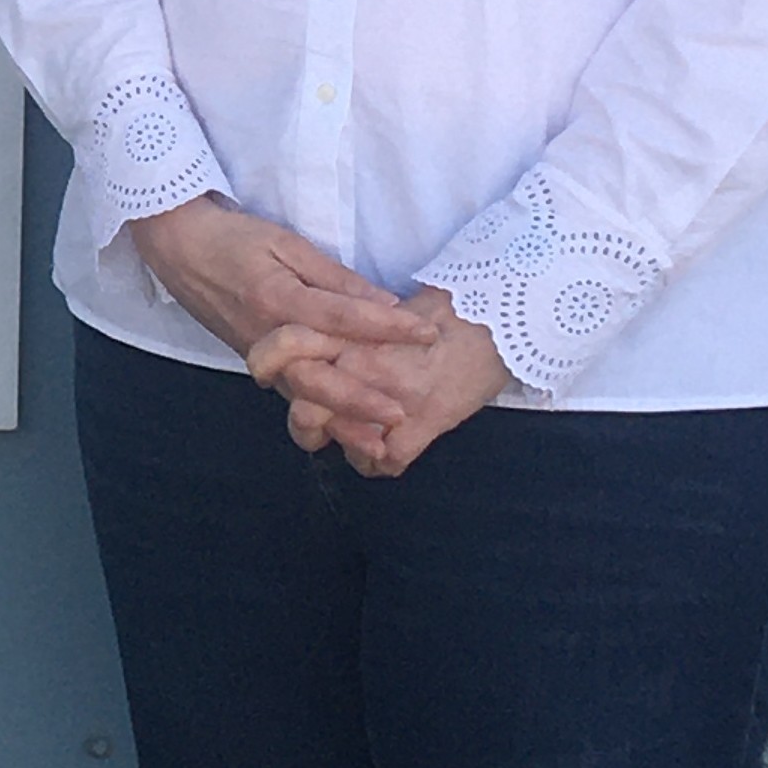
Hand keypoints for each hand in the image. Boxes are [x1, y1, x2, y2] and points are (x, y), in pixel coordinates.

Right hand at [130, 195, 434, 424]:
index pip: (343, 318)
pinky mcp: (255, 363)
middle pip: (320, 376)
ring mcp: (258, 355)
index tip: (427, 334)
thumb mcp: (285, 243)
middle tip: (400, 415)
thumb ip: (333, 278)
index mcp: (277, 298)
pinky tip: (344, 430)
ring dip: (341, 421)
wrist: (176, 247)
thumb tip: (382, 303)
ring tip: (377, 441)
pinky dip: (319, 415)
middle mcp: (266, 336)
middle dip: (361, 399)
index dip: (388, 328)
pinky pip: (291, 394)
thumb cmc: (231, 237)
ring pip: (303, 396)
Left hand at [248, 286, 509, 477]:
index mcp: (354, 329)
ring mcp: (396, 397)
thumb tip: (322, 331)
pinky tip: (381, 451)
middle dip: (306, 419)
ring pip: (342, 437)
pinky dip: (378, 460)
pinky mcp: (426, 422)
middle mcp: (367, 364)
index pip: (291, 345)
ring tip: (350, 434)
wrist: (502, 318)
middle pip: (307, 403)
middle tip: (314, 419)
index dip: (269, 359)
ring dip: (342, 441)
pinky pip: (384, 459)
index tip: (265, 368)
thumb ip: (352, 323)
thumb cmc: (448, 307)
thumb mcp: (390, 307)